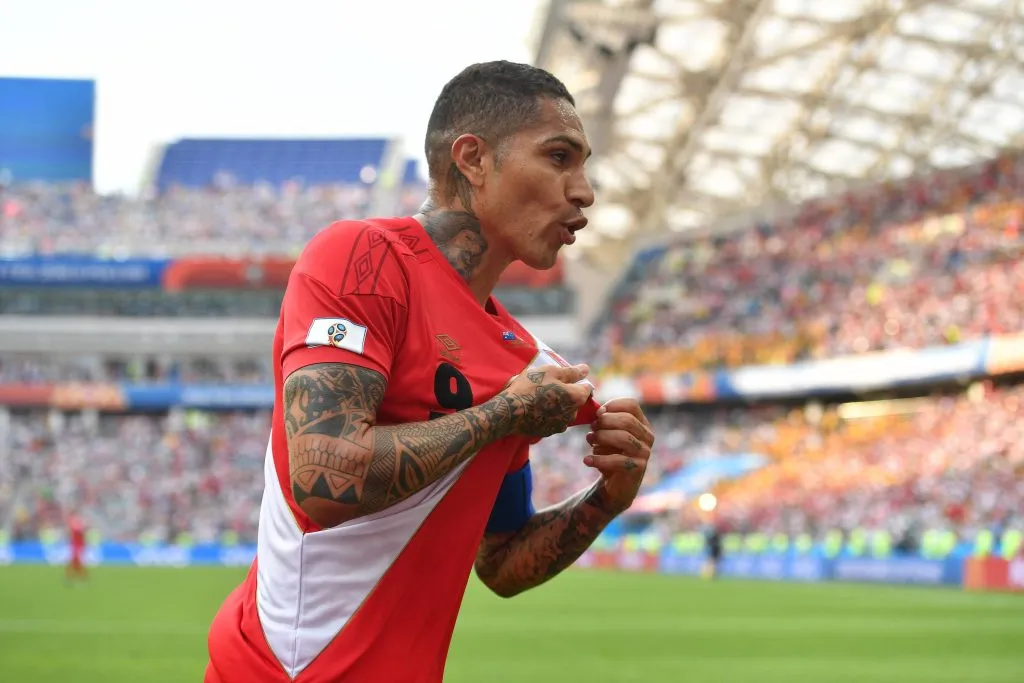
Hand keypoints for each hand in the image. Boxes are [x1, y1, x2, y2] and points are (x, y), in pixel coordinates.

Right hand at [501, 364, 593, 437]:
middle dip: (567, 393)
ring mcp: (561, 425)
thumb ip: (571, 371)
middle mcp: (573, 414)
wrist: (510, 411)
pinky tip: (536, 408)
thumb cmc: (530, 387)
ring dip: (558, 405)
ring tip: (540, 398)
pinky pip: (553, 420)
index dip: (577, 380)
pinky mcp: (549, 432)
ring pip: (565, 411)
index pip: (587, 387)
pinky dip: (548, 414)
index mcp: (576, 397)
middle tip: (549, 386)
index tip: (565, 377)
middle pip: (575, 400)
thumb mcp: (550, 372)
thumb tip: (586, 369)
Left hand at [584, 398, 654, 513]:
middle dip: (605, 422)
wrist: (614, 485)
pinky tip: (587, 460)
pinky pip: (617, 460)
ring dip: (602, 437)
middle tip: (592, 428)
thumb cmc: (609, 454)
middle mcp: (647, 436)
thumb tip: (597, 412)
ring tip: (590, 441)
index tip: (597, 412)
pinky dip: (599, 459)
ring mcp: (645, 453)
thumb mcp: (606, 434)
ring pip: (624, 438)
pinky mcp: (638, 468)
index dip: (613, 405)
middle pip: (627, 420)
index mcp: (641, 424)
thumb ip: (602, 422)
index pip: (632, 405)